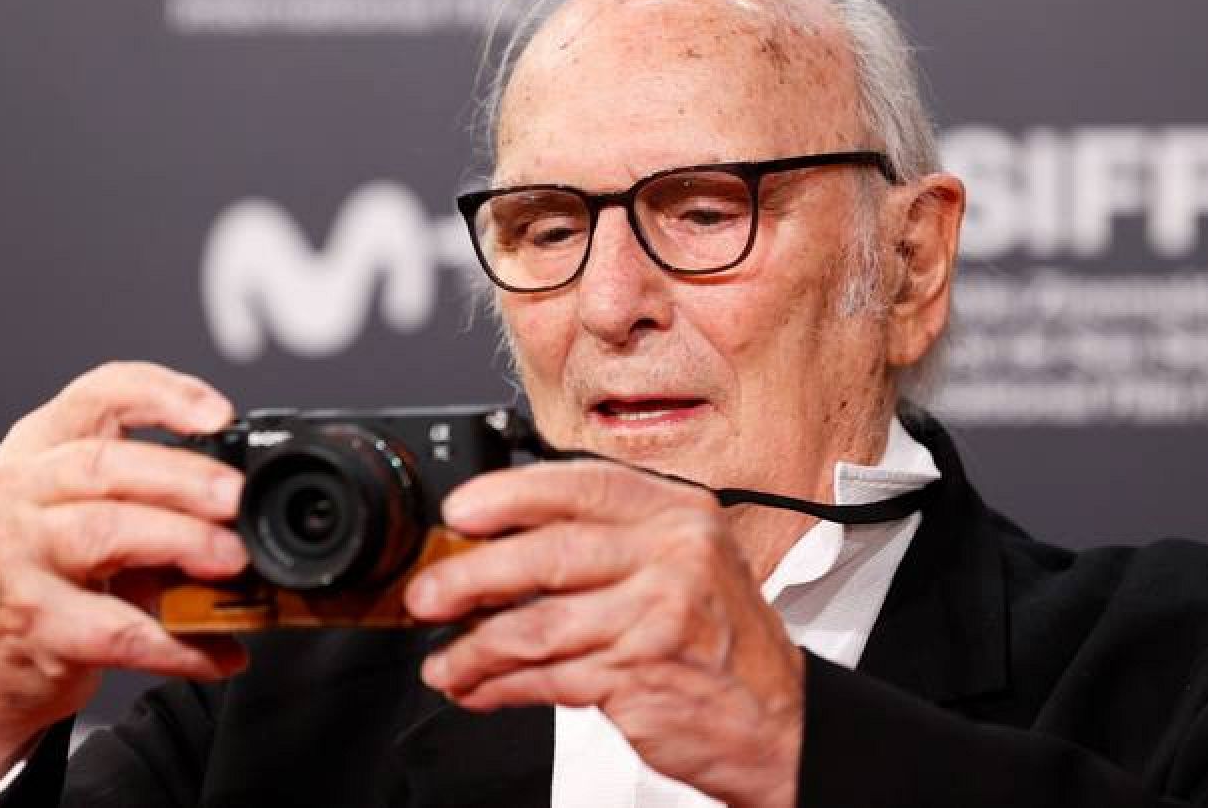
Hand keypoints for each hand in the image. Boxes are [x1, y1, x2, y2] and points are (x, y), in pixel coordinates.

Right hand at [0, 362, 249, 805]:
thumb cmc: (58, 564)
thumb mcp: (96, 504)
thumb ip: (161, 488)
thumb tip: (258, 506)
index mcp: (42, 444)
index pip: (99, 393)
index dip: (163, 395)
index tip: (220, 416)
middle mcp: (18, 489)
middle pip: (103, 465)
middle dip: (184, 479)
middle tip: (238, 498)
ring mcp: (16, 556)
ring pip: (103, 533)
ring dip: (182, 542)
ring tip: (234, 560)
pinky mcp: (30, 623)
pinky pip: (114, 629)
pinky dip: (176, 643)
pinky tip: (220, 652)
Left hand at [406, 461, 804, 807]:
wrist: (780, 722)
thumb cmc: (722, 644)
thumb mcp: (687, 565)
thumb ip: (613, 544)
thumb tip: (505, 544)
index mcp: (680, 513)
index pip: (582, 485)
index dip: (509, 495)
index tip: (460, 512)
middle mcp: (675, 553)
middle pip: (549, 554)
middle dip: (470, 577)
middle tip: (427, 594)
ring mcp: (660, 614)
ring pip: (539, 623)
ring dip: (475, 646)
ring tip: (445, 660)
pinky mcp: (642, 673)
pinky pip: (549, 675)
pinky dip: (501, 685)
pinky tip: (478, 687)